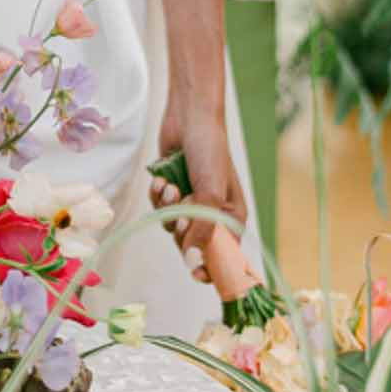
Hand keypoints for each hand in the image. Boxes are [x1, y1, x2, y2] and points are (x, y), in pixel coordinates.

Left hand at [151, 102, 247, 281]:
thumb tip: (193, 259)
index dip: (210, 268)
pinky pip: (159, 209)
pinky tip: (162, 180)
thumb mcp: (210, 192)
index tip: (196, 273)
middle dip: (181, 229)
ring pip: (171, 227)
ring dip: (167, 208)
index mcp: (232, 217)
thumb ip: (203, 228)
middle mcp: (212, 214)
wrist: (189, 117)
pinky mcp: (172, 192)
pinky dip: (158, 196)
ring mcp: (191, 203)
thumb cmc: (210, 152)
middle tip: (180, 214)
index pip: (224, 256)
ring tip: (172, 187)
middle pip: (192, 245)